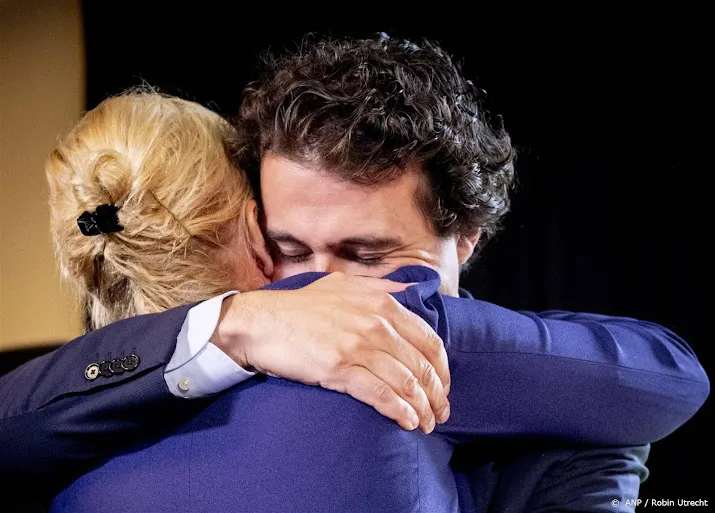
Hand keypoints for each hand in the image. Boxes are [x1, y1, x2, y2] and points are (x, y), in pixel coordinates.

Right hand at [211, 272, 449, 433]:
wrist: (260, 321)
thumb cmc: (301, 306)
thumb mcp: (344, 284)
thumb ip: (380, 287)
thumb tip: (409, 291)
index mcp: (382, 304)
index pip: (429, 340)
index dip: (442, 368)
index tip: (443, 385)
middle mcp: (376, 324)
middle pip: (422, 366)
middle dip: (437, 394)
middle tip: (441, 413)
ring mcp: (358, 347)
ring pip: (405, 383)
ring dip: (422, 408)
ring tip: (427, 424)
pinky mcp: (339, 369)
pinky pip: (380, 395)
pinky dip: (399, 411)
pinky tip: (408, 422)